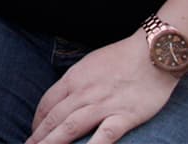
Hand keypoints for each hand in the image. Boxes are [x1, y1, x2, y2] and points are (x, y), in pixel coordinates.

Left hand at [25, 33, 176, 143]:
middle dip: (39, 136)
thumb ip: (77, 82)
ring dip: (53, 142)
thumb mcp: (90, 64)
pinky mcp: (124, 116)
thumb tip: (65, 97)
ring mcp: (103, 105)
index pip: (48, 104)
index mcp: (74, 79)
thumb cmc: (122, 57)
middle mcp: (83, 93)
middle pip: (54, 118)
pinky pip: (105, 135)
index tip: (34, 132)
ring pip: (71, 127)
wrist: (152, 52)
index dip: (38, 121)